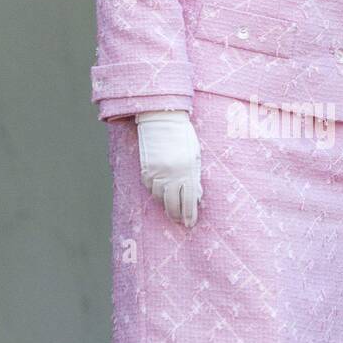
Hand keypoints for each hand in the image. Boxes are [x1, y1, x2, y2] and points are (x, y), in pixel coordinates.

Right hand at [135, 110, 202, 227]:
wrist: (161, 118)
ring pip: (159, 197)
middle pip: (172, 203)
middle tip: (180, 221)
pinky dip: (156, 192)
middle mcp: (170, 173)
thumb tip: (196, 197)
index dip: (189, 214)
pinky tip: (161, 193)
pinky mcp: (145, 169)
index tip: (190, 223)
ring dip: (166, 204)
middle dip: (176, 214)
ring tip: (171, 208)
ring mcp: (156, 172)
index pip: (188, 199)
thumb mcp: (195, 155)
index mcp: (186, 169)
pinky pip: (150, 187)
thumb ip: (195, 177)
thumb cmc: (183, 135)